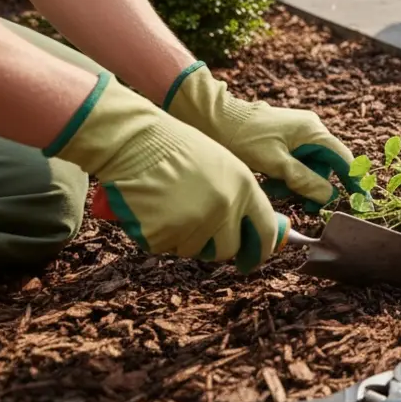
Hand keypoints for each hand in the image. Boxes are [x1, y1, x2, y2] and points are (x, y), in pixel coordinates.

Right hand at [47, 73, 287, 272]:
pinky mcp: (163, 234)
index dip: (259, 250)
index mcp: (244, 188)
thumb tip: (251, 229)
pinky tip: (152, 209)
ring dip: (182, 238)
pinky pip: (165, 247)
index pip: (265, 231)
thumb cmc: (176, 149)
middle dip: (215, 247)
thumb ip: (239, 197)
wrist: (136, 141)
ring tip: (169, 207)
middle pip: (227, 249)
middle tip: (198, 233)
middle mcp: (224, 208)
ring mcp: (194, 223)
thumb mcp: (222, 166)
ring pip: (193, 250)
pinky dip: (158, 235)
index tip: (251, 260)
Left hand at [164, 63, 361, 213]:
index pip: (344, 159)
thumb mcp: (274, 163)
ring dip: (295, 184)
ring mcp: (297, 133)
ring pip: (308, 167)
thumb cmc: (242, 137)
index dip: (353, 181)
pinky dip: (285, 176)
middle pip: (324, 166)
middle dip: (312, 187)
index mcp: (313, 131)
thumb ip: (303, 179)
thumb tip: (328, 195)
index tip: (361, 200)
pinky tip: (269, 182)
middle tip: (302, 208)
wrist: (212, 117)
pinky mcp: (284, 139)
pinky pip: (294, 162)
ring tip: (274, 191)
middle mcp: (310, 130)